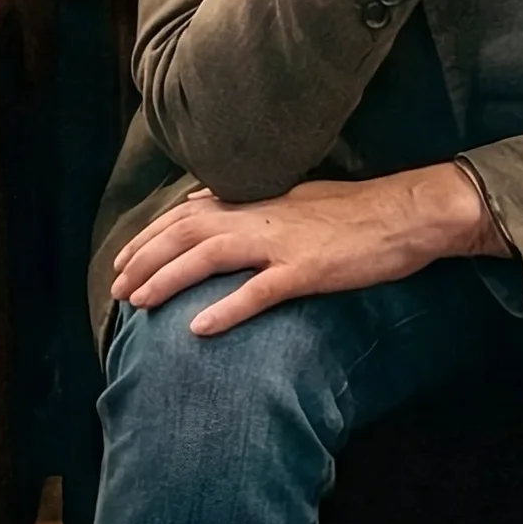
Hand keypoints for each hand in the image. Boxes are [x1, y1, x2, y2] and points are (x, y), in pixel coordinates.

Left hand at [111, 167, 503, 336]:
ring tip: (138, 304)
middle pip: (188, 232)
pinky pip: (259, 292)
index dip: (151, 237)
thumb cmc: (356, 210)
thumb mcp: (296, 195)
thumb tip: (203, 202)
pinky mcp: (308, 271)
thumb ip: (250, 203)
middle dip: (145, 260)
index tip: (123, 260)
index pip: (190, 213)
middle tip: (116, 289)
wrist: (406, 213)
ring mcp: (284, 243)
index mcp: (260, 201)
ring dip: (169, 279)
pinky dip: (226, 309)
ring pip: (210, 256)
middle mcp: (263, 216)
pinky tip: (199, 328)